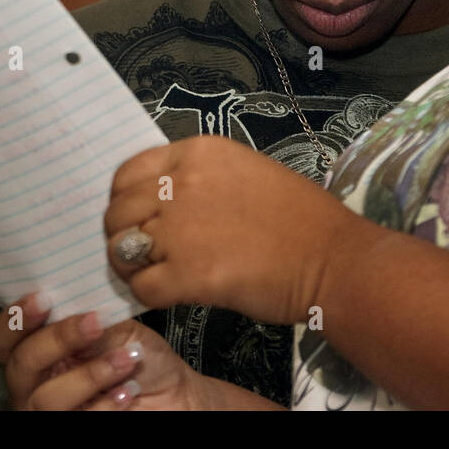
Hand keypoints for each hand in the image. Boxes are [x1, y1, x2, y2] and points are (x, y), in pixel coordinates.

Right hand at [0, 293, 206, 409]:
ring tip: (128, 358)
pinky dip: (104, 405)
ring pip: (46, 399)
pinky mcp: (74, 426)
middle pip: (20, 366)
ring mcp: (52, 412)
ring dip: (89, 375)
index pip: (6, 338)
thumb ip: (88, 318)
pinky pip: (77, 419)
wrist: (172, 392)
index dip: (15, 320)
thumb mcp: (117, 327)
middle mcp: (36, 384)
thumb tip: (72, 302)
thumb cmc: (139, 357)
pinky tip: (128, 391)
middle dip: (57, 340)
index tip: (43, 298)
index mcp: (39, 351)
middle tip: (94, 324)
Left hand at [104, 135, 356, 322]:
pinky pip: (140, 287)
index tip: (138, 217)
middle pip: (118, 212)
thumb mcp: (248, 173)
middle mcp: (183, 184)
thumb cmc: (300, 217)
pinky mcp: (186, 274)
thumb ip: (200, 180)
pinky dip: (148, 295)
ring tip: (156, 275)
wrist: (331, 258)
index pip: (129, 172)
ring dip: (132, 267)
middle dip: (124, 236)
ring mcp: (181, 230)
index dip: (124, 199)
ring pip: (121, 250)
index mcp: (200, 153)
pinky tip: (171, 293)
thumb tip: (161, 203)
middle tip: (145, 254)